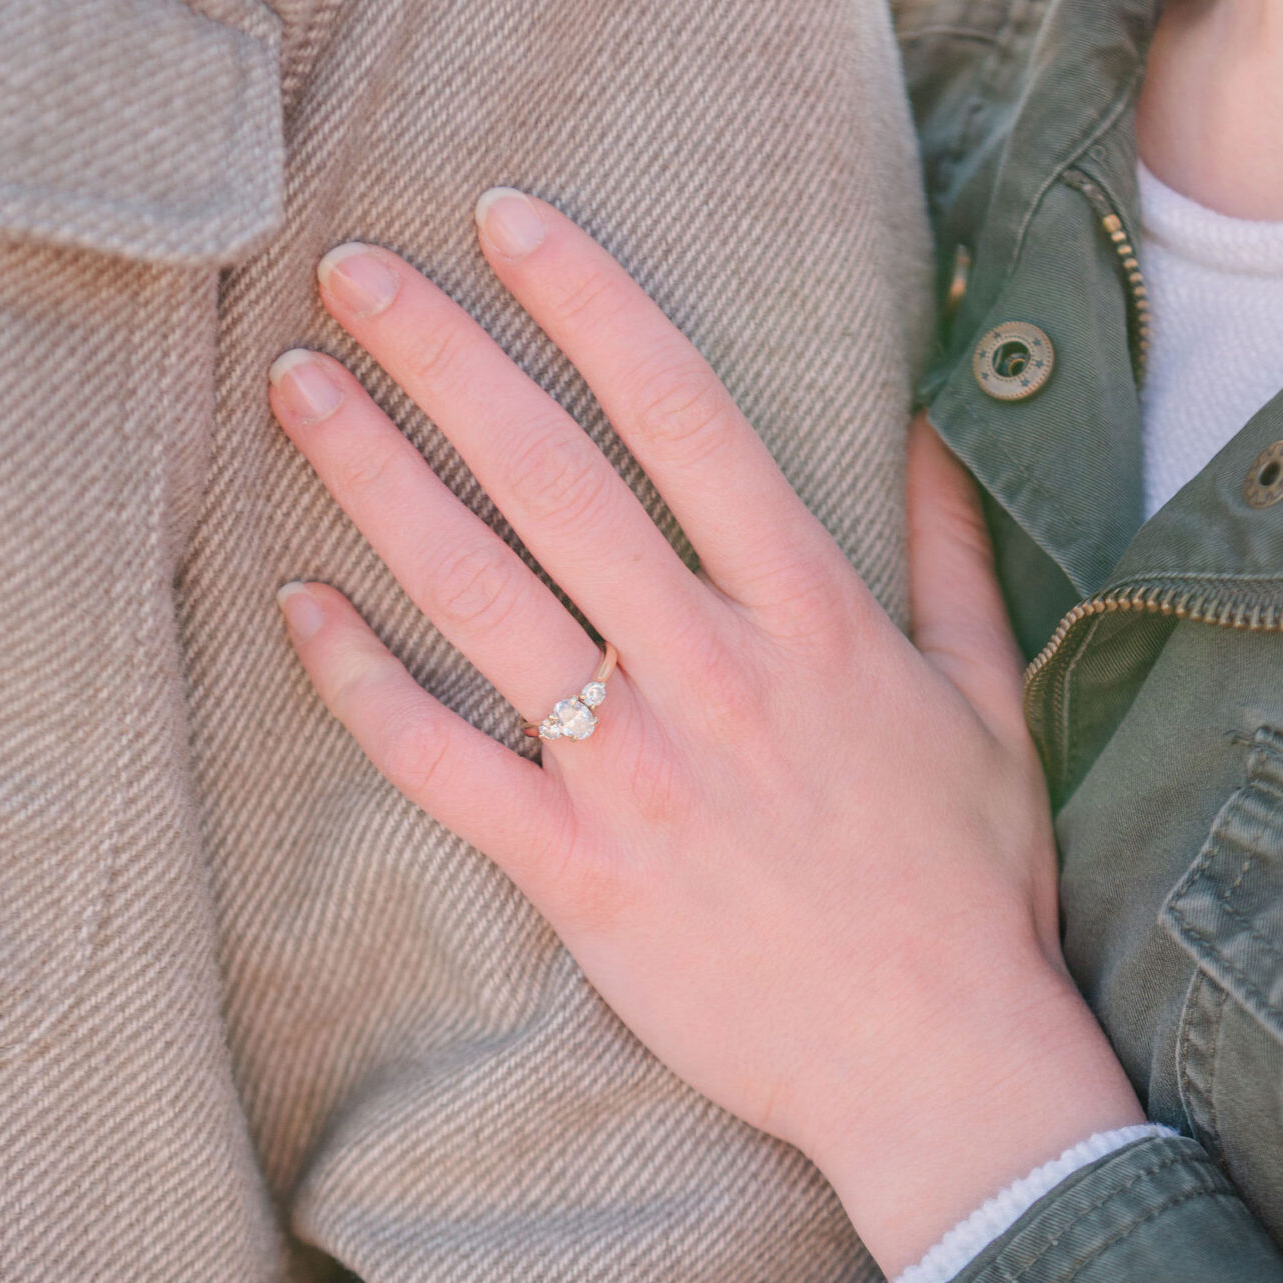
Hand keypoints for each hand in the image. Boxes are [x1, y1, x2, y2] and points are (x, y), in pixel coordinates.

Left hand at [268, 193, 1139, 1274]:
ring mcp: (634, 773)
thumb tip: (918, 422)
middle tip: (349, 270)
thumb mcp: (986, 699)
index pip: (680, 414)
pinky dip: (361, 686)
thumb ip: (944, 550)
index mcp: (810, 613)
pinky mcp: (574, 873)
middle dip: (443, 357)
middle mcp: (710, 670)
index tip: (504, 217)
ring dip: (378, 482)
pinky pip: (440, 764)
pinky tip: (295, 603)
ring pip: (478, 595)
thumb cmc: (966, 884)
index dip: (585, 302)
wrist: (937, 1065)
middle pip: (550, 477)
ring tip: (295, 391)